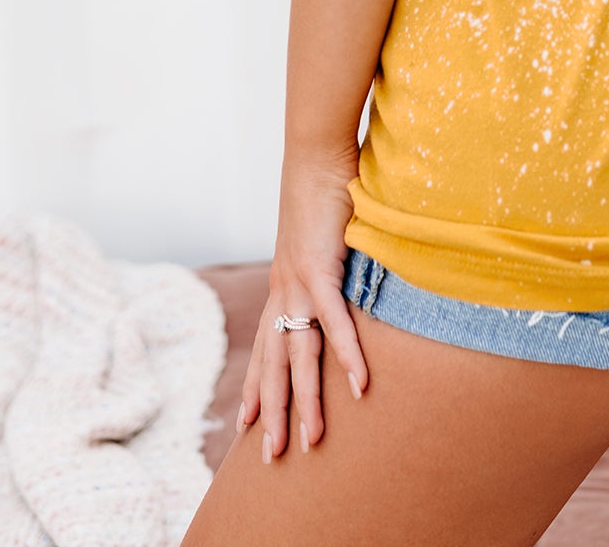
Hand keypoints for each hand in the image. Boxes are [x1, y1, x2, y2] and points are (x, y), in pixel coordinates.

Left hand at [237, 152, 369, 459]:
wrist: (316, 153)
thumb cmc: (324, 187)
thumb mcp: (322, 237)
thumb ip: (330, 263)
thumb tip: (344, 274)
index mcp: (283, 283)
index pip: (265, 346)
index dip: (257, 385)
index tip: (250, 422)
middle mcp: (284, 289)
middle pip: (274, 364)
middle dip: (274, 413)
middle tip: (272, 456)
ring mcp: (298, 282)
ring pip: (298, 356)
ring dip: (306, 401)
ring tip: (311, 441)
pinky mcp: (320, 269)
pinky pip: (334, 322)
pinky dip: (347, 355)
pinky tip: (359, 384)